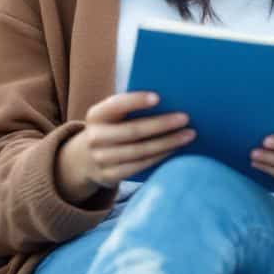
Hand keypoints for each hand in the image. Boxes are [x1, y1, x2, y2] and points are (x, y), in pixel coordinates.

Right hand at [56, 92, 194, 203]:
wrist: (84, 159)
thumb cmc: (110, 128)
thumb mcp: (111, 116)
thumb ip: (130, 108)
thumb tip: (169, 99)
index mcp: (96, 115)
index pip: (116, 105)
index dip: (135, 101)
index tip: (158, 97)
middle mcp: (95, 137)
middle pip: (133, 131)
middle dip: (161, 124)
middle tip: (185, 118)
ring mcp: (101, 159)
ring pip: (140, 151)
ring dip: (167, 143)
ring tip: (189, 134)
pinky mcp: (110, 176)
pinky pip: (140, 165)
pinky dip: (161, 156)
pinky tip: (176, 149)